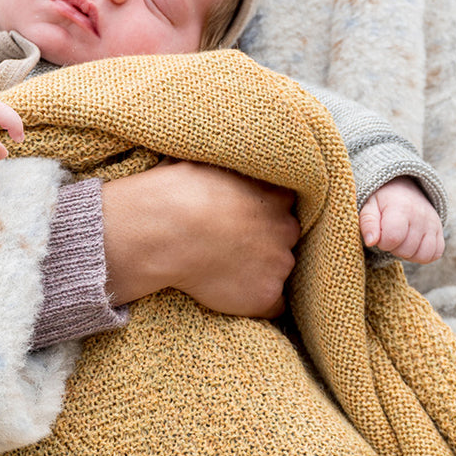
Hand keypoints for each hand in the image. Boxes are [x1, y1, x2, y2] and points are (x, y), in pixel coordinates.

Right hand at [102, 161, 301, 317]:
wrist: (169, 231)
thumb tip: (213, 149)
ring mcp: (280, 263)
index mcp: (275, 192)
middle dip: (266, 243)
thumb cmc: (177, 192)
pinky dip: (259, 303)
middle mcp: (286, 227)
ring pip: (280, 270)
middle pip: (286, 238)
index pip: (284, 205)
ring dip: (262, 272)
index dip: (264, 214)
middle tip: (232, 248)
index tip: (244, 221)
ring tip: (227, 273)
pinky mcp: (267, 295)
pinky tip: (236, 296)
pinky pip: (275, 306)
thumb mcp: (205, 160)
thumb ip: (224, 163)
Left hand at [358, 177, 444, 263]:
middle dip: (394, 249)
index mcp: (401, 208)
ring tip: (401, 241)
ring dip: (408, 254)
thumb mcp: (369, 207)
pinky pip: (435, 254)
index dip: (382, 242)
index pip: (392, 238)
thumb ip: (367, 223)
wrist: (404, 190)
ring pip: (422, 255)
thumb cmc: (383, 203)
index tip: (380, 234)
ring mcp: (432, 223)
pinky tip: (413, 245)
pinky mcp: (440, 231)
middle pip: (406, 250)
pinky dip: (423, 255)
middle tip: (391, 236)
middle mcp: (421, 215)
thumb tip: (371, 241)